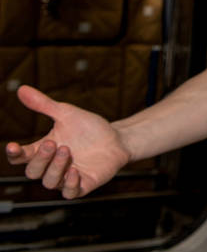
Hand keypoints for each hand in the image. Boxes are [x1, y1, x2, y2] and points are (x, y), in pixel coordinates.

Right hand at [5, 85, 130, 198]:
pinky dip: (69, 184)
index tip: (14, 146)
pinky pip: (69, 192)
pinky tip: (74, 171)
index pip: (21, 157)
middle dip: (40, 158)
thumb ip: (44, 105)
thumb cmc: (89, 128)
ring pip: (49, 181)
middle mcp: (51, 167)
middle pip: (33, 171)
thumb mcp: (66, 113)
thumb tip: (21, 89)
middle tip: (53, 143)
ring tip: (66, 150)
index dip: (15, 154)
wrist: (117, 138)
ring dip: (55, 167)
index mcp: (43, 150)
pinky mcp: (83, 185)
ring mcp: (66, 178)